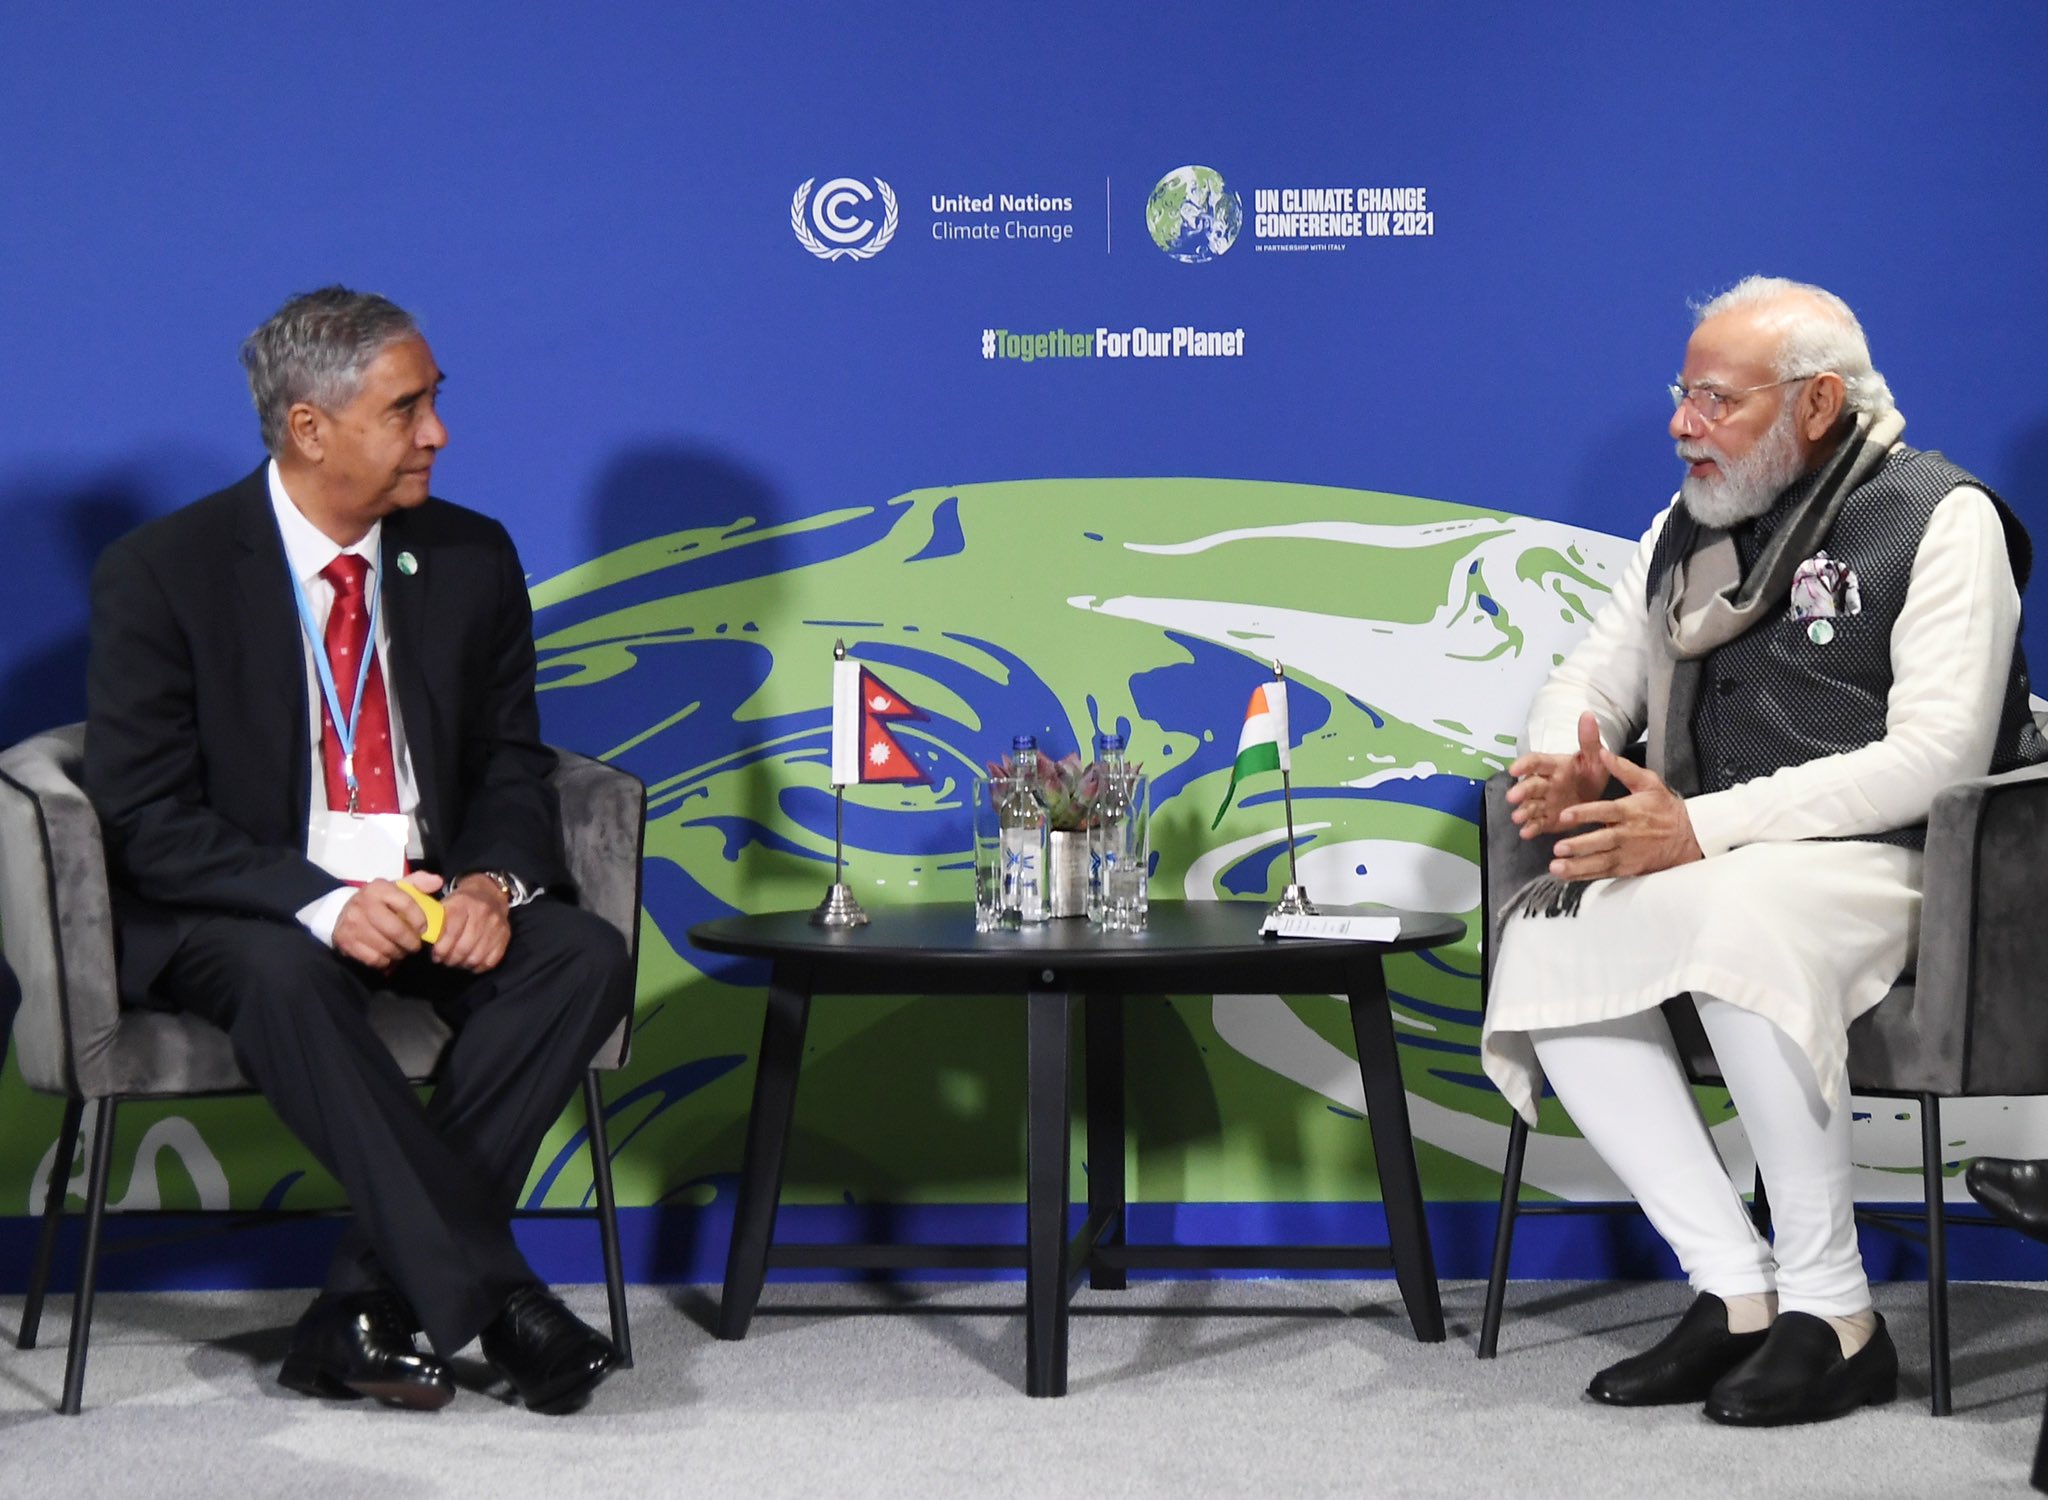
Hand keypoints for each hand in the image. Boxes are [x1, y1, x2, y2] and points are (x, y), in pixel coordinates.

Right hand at [333, 875, 436, 970]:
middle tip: (415, 946)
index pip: (406, 904)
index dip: (420, 920)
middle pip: (396, 930)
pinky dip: (385, 962)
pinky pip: (373, 959)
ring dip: (399, 953)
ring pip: (386, 947)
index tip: (424, 930)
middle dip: (411, 942)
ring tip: (402, 950)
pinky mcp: (345, 941)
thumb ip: (418, 883)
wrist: (345, 911)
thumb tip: (438, 882)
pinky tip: (388, 956)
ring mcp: (351, 923)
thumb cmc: (379, 901)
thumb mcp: (397, 888)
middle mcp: (363, 904)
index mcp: (378, 888)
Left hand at [434, 872, 511, 972]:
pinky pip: (491, 960)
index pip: (451, 932)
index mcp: (463, 902)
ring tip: (456, 961)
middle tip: (444, 959)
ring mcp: (496, 925)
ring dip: (462, 964)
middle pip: (463, 947)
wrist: (489, 892)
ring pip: (476, 957)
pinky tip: (470, 962)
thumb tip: (425, 938)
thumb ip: (434, 919)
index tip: (435, 954)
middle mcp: (482, 912)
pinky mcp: (505, 935)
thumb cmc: (461, 902)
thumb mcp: (446, 902)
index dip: (440, 948)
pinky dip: (478, 966)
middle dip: (450, 959)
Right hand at [1506, 712, 1611, 838]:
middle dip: (1520, 791)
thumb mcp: (1596, 757)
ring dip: (1523, 811)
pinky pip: (1537, 823)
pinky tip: (1526, 832)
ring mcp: (1544, 802)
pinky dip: (1531, 828)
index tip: (1514, 769)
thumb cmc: (1591, 773)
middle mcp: (1545, 783)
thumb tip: (1587, 714)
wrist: (1596, 795)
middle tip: (1513, 798)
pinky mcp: (1546, 819)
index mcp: (1554, 766)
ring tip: (1518, 818)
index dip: (1524, 765)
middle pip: (1529, 785)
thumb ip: (1589, 739)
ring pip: (1530, 805)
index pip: (1536, 762)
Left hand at [1549, 750, 1703, 880]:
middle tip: (1558, 848)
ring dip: (1578, 866)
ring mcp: (1628, 853)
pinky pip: (1604, 873)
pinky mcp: (1628, 868)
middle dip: (1579, 845)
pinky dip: (1585, 876)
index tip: (1565, 815)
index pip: (1605, 811)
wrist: (1688, 836)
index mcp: (1631, 811)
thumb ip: (1624, 769)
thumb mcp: (1649, 783)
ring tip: (1557, 868)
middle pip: (1601, 840)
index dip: (1585, 813)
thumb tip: (1603, 753)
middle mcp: (1628, 834)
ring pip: (1600, 861)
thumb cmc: (1664, 808)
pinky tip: (1568, 876)